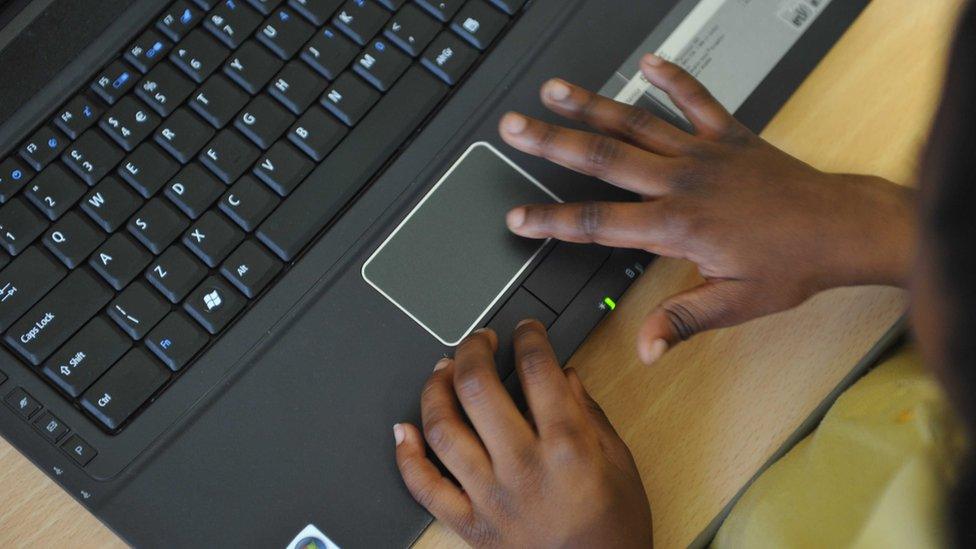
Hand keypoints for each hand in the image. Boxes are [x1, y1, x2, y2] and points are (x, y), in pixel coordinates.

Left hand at [394, 322, 652, 547]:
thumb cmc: (614, 529)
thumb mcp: (621, 462)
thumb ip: (590, 414)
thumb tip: (565, 375)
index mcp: (568, 448)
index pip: (538, 370)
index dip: (528, 337)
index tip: (525, 331)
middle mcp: (523, 468)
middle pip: (478, 389)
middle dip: (473, 350)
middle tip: (479, 341)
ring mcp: (491, 497)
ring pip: (443, 429)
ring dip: (436, 390)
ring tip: (443, 371)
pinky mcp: (471, 525)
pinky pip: (425, 487)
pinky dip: (407, 455)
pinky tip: (404, 430)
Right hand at [499, 54, 915, 363]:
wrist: (844, 227)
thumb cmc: (793, 264)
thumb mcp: (735, 304)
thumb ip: (683, 321)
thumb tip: (645, 348)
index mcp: (678, 226)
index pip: (599, 224)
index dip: (552, 223)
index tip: (519, 218)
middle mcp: (683, 181)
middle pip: (604, 158)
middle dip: (552, 143)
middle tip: (514, 129)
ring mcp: (704, 152)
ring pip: (637, 121)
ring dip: (592, 104)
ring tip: (556, 89)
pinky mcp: (729, 134)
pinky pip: (696, 98)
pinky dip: (672, 78)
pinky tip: (647, 62)